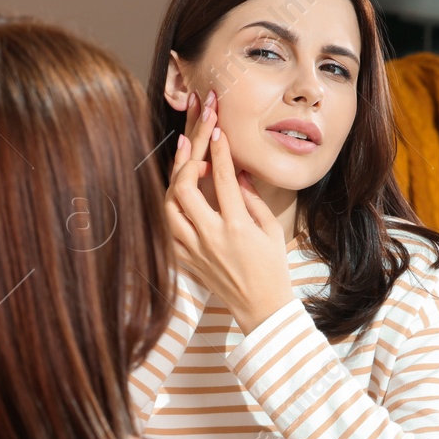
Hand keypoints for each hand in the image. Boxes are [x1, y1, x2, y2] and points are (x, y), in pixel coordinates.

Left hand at [166, 93, 294, 334]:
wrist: (261, 308)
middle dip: (188, 157)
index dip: (219, 150)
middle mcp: (211, 237)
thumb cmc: (272, 269)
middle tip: (194, 138)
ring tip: (185, 161)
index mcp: (237, 228)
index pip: (223, 179)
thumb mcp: (271, 230)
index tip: (217, 130)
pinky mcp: (186, 260)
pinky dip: (169, 208)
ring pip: (169, 207)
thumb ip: (252, 199)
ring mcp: (194, 249)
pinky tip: (177, 193)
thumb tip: (238, 171)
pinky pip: (167, 229)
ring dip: (174, 180)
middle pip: (185, 188)